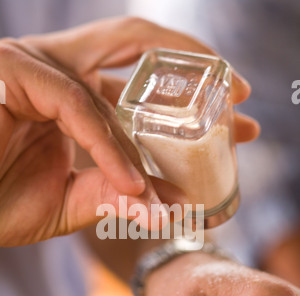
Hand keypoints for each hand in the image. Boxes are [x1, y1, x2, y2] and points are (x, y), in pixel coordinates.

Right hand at [0, 17, 258, 245]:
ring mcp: (34, 64)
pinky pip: (76, 106)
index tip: (233, 123)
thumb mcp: (71, 202)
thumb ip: (116, 195)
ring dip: (163, 113)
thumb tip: (169, 207)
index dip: (188, 95)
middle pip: (137, 46)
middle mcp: (56, 69)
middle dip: (194, 68)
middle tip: (240, 102)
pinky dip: (108, 146)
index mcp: (71, 95)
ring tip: (214, 142)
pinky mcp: (12, 72)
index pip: (139, 80)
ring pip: (113, 76)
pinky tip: (134, 183)